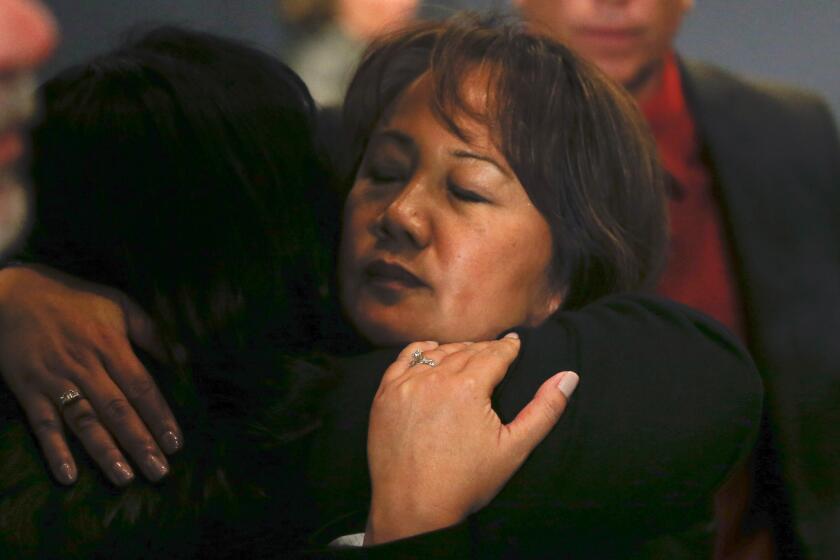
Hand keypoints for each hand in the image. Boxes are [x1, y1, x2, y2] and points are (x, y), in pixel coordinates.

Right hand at [0, 264, 181, 484]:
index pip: (141, 387)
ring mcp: (55, 380)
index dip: (160, 416)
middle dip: (140, 442)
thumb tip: (181, 357)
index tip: (176, 443)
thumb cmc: (75, 300)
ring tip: (125, 478)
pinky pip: (43, 425)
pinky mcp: (28, 390)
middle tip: (159, 472)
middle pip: (117, 410)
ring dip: (105, 452)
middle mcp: (85, 366)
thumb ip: (150, 331)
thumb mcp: (119, 304)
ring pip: (84, 422)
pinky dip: (55, 451)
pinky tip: (69, 476)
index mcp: (110, 344)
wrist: (13, 294)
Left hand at [364, 335, 578, 544]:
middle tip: (496, 352)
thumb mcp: (514, 449)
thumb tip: (568, 376)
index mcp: (469, 387)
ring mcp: (407, 384)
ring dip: (457, 350)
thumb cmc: (465, 482)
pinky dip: (423, 352)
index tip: (515, 343)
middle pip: (468, 351)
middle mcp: (436, 378)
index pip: (495, 354)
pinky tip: (433, 353)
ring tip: (469, 355)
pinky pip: (406, 358)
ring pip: (439, 352)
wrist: (413, 507)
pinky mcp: (386, 393)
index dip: (509, 348)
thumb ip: (544, 410)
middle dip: (485, 350)